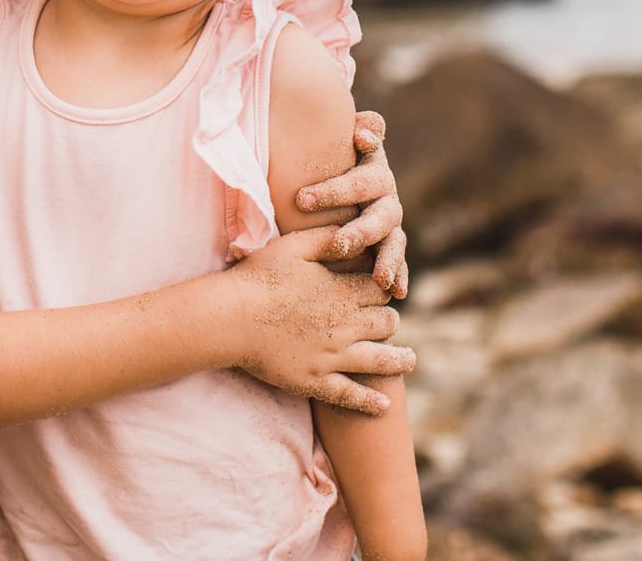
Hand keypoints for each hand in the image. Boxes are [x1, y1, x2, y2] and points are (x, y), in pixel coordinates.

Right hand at [231, 224, 414, 413]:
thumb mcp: (294, 246)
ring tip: (410, 360)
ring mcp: (333, 358)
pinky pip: (351, 396)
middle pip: (387, 323)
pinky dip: (371, 402)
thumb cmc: (259, 277)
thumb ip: (329, 238)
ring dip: (401, 360)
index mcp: (343, 293)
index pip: (381, 290)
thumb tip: (356, 234)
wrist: (231, 318)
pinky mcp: (315, 382)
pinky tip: (385, 406)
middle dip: (389, 319)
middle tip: (386, 320)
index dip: (383, 287)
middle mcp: (346, 327)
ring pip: (381, 361)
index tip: (379, 288)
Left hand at [295, 110, 407, 298]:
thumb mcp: (337, 142)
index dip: (337, 188)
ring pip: (393, 242)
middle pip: (378, 215)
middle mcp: (385, 197)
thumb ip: (353, 132)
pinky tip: (398, 292)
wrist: (341, 179)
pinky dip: (399, 277)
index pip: (358, 180)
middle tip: (339, 244)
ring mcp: (390, 223)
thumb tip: (364, 126)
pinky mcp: (389, 246)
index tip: (308, 195)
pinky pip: (397, 264)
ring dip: (388, 260)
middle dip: (359, 231)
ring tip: (379, 277)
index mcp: (372, 171)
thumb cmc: (331, 158)